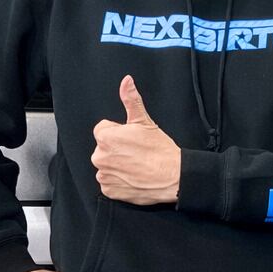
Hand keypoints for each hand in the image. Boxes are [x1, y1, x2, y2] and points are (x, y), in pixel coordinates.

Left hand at [92, 75, 180, 204]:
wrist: (173, 177)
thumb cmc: (160, 151)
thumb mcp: (145, 122)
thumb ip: (131, 100)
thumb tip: (126, 81)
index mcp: (105, 137)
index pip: (103, 130)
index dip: (120, 133)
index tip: (133, 140)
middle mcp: (99, 156)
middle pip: (104, 148)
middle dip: (117, 150)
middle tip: (137, 153)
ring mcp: (104, 175)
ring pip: (107, 166)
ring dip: (117, 166)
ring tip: (137, 166)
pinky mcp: (109, 191)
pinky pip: (109, 183)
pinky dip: (119, 181)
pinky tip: (134, 177)